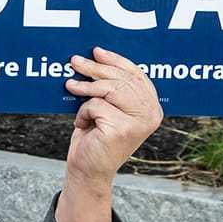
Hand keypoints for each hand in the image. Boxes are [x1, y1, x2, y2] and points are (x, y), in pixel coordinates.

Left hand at [63, 47, 162, 186]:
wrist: (87, 169)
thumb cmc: (95, 137)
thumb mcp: (107, 108)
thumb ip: (111, 88)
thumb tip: (96, 57)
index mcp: (152, 107)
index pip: (137, 76)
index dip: (117, 61)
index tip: (97, 52)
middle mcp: (151, 114)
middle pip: (122, 79)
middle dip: (96, 68)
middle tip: (75, 61)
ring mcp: (139, 122)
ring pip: (110, 89)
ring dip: (86, 87)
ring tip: (71, 86)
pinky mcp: (122, 128)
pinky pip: (95, 104)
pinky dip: (83, 112)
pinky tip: (81, 123)